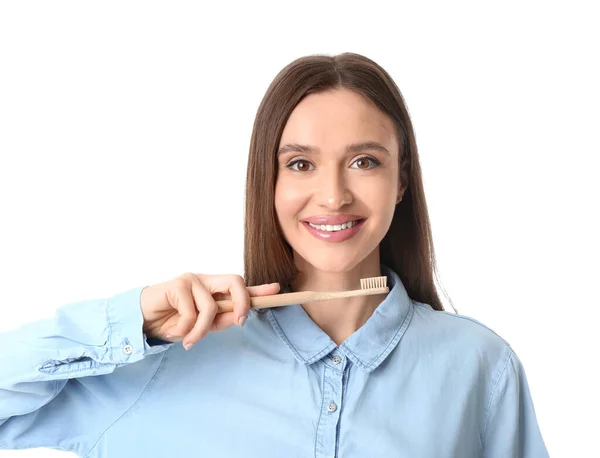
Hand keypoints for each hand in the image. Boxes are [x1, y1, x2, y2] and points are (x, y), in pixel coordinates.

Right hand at [140, 272, 279, 349]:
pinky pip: (192, 312)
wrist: (142, 323)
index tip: (277, 290)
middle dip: (243, 302)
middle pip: (235, 282)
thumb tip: (239, 316)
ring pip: (212, 307)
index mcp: (213, 290)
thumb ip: (220, 320)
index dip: (259, 289)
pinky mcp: (177, 284)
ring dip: (201, 330)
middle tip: (239, 322)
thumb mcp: (201, 327)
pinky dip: (184, 328)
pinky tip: (173, 329)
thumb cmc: (172, 323)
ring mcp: (192, 280)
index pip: (240, 287)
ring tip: (189, 340)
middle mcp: (205, 281)